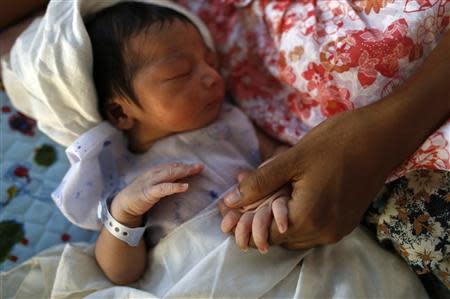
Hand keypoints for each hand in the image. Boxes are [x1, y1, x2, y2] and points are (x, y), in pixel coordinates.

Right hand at [111, 162, 203, 226]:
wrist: (123, 205)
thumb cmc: (140, 195)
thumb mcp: (154, 186)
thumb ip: (165, 182)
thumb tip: (181, 180)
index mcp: (155, 172)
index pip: (172, 166)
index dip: (185, 165)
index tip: (198, 166)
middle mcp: (153, 174)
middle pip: (173, 168)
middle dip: (187, 166)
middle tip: (201, 166)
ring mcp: (151, 182)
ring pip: (169, 174)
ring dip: (183, 172)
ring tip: (195, 171)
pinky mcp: (149, 192)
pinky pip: (164, 188)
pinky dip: (175, 186)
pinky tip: (185, 186)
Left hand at [223, 109, 393, 248]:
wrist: (385, 135)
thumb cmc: (338, 141)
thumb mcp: (293, 159)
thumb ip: (260, 183)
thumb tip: (231, 200)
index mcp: (309, 219)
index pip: (264, 234)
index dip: (243, 221)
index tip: (229, 206)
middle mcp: (324, 232)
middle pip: (278, 235)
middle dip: (257, 217)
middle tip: (243, 193)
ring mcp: (337, 229)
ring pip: (293, 232)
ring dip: (275, 215)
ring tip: (262, 191)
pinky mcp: (345, 221)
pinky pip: (310, 227)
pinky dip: (293, 214)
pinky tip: (287, 193)